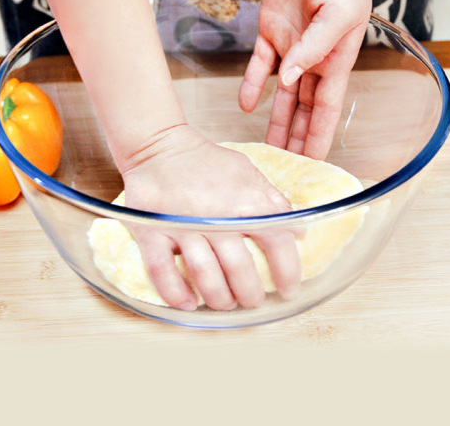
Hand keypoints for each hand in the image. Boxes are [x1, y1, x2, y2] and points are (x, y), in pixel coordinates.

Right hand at [121, 125, 301, 310]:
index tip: (289, 289)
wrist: (160, 147)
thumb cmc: (207, 162)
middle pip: (239, 269)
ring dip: (219, 298)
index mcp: (245, 201)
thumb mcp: (248, 172)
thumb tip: (297, 231)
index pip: (277, 242)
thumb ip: (272, 202)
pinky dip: (176, 293)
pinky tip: (189, 302)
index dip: (288, 272)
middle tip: (252, 300)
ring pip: (204, 275)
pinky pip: (162, 271)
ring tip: (225, 303)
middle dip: (250, 294)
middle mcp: (215, 216)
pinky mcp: (152, 231)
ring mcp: (182, 225)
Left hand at [239, 0, 375, 159]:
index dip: (319, 138)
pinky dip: (251, 84)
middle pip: (303, 110)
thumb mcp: (339, 13)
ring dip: (275, 121)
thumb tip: (290, 80)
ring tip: (267, 147)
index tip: (313, 164)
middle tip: (287, 166)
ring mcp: (290, 48)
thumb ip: (315, 49)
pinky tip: (245, 105)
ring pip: (281, 95)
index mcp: (335, 60)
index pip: (326, 110)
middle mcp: (312, 61)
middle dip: (296, 138)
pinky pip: (258, 65)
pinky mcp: (270, 33)